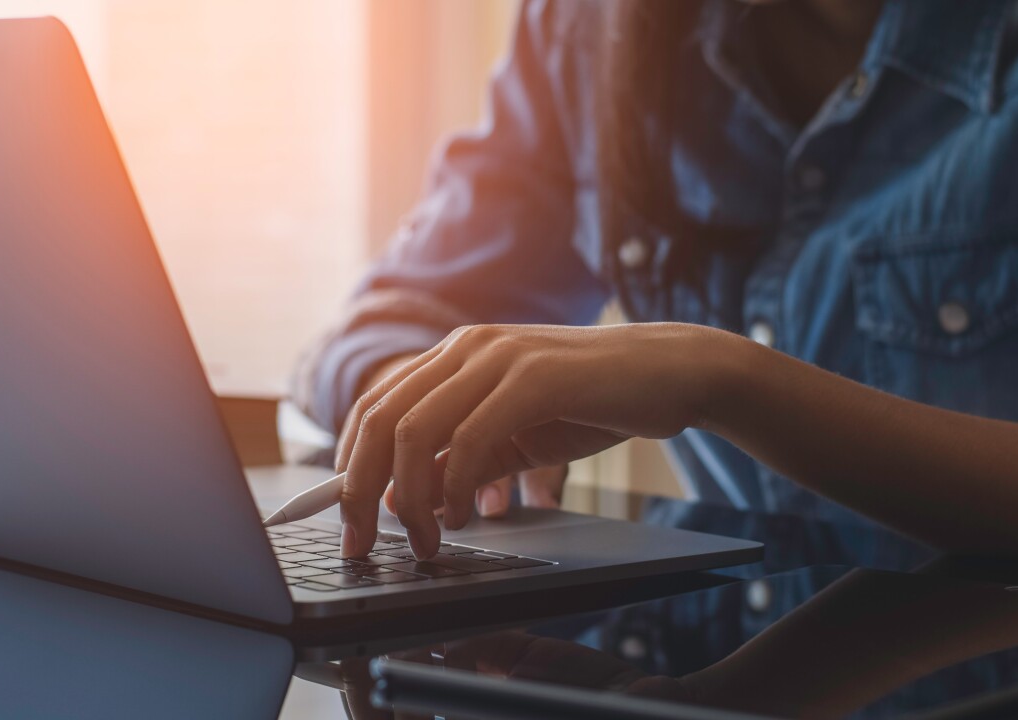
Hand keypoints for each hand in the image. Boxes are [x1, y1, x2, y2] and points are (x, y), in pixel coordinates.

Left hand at [335, 322, 733, 557]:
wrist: (670, 373)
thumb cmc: (594, 403)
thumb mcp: (514, 438)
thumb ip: (460, 460)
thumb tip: (403, 499)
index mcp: (456, 356)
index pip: (375, 408)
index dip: (348, 468)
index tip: (347, 522)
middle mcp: (467, 348)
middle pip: (379, 418)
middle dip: (358, 489)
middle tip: (360, 541)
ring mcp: (499, 357)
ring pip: (415, 428)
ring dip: (408, 497)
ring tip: (424, 540)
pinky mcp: (534, 377)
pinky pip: (471, 436)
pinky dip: (456, 485)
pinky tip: (465, 516)